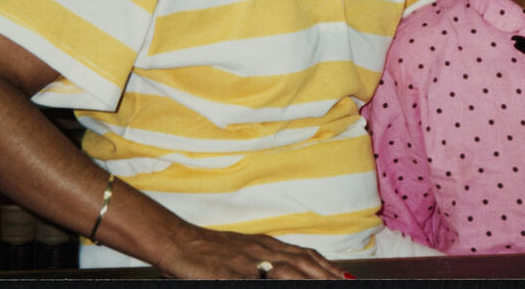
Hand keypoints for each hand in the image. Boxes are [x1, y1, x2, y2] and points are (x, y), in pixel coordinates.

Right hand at [157, 224, 347, 278]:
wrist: (181, 241)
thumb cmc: (211, 250)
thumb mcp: (245, 250)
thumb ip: (269, 258)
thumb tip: (293, 268)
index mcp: (266, 245)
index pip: (304, 256)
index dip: (326, 267)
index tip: (343, 276)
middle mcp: (261, 252)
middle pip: (301, 263)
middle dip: (325, 275)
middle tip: (344, 283)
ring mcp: (246, 264)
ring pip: (284, 271)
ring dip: (306, 278)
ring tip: (326, 284)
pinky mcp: (229, 275)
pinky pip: (250, 281)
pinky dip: (269, 283)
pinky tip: (281, 287)